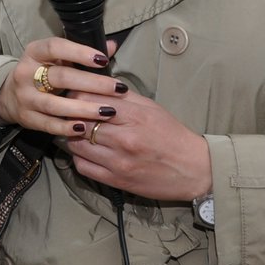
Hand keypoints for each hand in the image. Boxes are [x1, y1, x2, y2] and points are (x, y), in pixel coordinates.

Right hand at [0, 36, 125, 137]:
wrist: (9, 95)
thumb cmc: (42, 72)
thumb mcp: (56, 58)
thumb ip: (82, 53)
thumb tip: (111, 46)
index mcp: (34, 52)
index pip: (55, 47)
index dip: (79, 53)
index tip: (103, 60)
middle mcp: (25, 73)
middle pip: (60, 77)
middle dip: (92, 83)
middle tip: (117, 88)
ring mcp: (24, 97)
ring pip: (54, 104)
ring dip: (83, 108)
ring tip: (107, 111)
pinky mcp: (26, 118)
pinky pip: (48, 124)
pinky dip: (66, 127)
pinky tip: (84, 128)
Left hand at [63, 87, 211, 201]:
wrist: (195, 170)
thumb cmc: (172, 135)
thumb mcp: (151, 108)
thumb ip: (122, 97)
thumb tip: (96, 84)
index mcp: (134, 116)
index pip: (89, 100)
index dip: (76, 95)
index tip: (74, 94)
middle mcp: (124, 139)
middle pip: (79, 121)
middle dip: (71, 115)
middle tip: (69, 112)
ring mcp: (119, 162)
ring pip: (76, 144)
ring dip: (72, 136)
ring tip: (77, 131)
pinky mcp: (116, 181)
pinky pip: (83, 167)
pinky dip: (78, 157)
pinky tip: (85, 151)